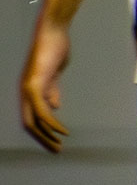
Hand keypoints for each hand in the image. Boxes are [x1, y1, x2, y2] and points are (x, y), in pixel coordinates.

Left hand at [20, 21, 70, 152]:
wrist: (53, 33)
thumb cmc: (54, 49)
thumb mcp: (53, 74)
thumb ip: (52, 90)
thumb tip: (54, 106)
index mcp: (29, 91)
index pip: (31, 118)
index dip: (41, 132)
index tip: (55, 142)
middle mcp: (25, 92)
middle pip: (29, 124)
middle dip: (43, 140)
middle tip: (56, 151)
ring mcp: (28, 89)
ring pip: (34, 120)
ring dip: (47, 135)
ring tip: (59, 145)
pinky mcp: (35, 85)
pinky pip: (42, 110)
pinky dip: (52, 123)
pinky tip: (62, 130)